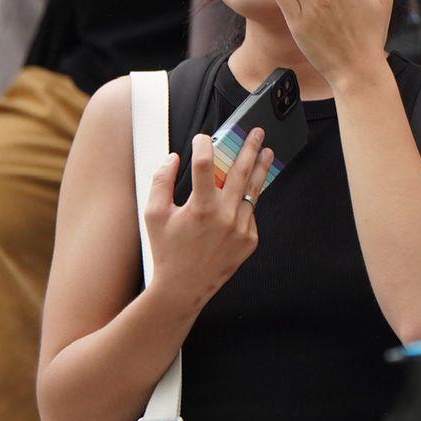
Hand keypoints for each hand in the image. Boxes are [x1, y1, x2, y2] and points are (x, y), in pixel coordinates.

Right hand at [144, 128, 274, 309]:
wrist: (184, 288)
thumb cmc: (167, 251)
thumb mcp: (154, 216)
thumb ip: (161, 182)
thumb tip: (173, 158)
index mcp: (200, 208)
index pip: (205, 164)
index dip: (204, 145)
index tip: (202, 138)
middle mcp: (225, 216)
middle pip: (241, 171)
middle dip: (249, 148)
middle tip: (257, 132)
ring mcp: (241, 228)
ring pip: (253, 191)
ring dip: (260, 169)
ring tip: (266, 152)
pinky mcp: (250, 240)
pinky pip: (251, 214)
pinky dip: (247, 202)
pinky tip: (246, 193)